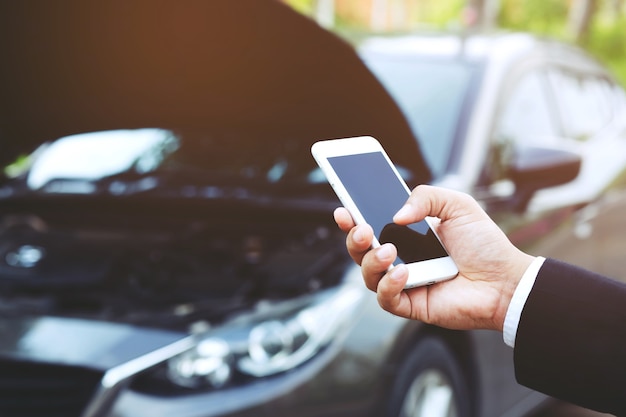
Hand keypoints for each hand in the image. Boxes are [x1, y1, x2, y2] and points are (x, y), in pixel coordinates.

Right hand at [335, 185, 533, 331]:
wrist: (506, 281)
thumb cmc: (484, 244)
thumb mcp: (457, 205)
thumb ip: (425, 197)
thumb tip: (395, 216)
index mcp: (407, 233)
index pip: (371, 224)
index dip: (352, 218)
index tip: (343, 209)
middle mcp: (401, 258)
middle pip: (361, 251)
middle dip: (353, 239)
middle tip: (361, 228)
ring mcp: (404, 282)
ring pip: (368, 275)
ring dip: (371, 260)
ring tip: (389, 250)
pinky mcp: (411, 305)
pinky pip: (385, 298)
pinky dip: (388, 285)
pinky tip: (404, 273)